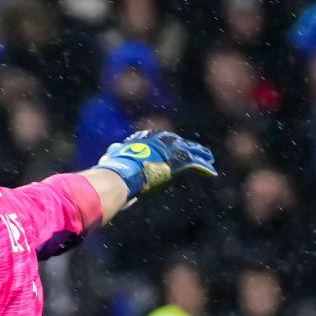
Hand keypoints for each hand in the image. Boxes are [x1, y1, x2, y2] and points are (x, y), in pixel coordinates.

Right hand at [96, 130, 216, 198]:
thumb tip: (103, 159)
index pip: (161, 142)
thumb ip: (113, 159)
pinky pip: (195, 164)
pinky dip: (204, 168)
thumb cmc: (113, 170)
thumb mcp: (111, 161)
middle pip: (178, 144)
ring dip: (201, 156)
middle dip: (188, 147)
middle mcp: (159, 143)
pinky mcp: (178, 162)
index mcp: (145, 142)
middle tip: (198, 151)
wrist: (121, 174)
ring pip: (190, 151)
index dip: (170, 146)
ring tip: (210, 160)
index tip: (175, 149)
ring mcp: (170, 151)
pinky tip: (212, 172)